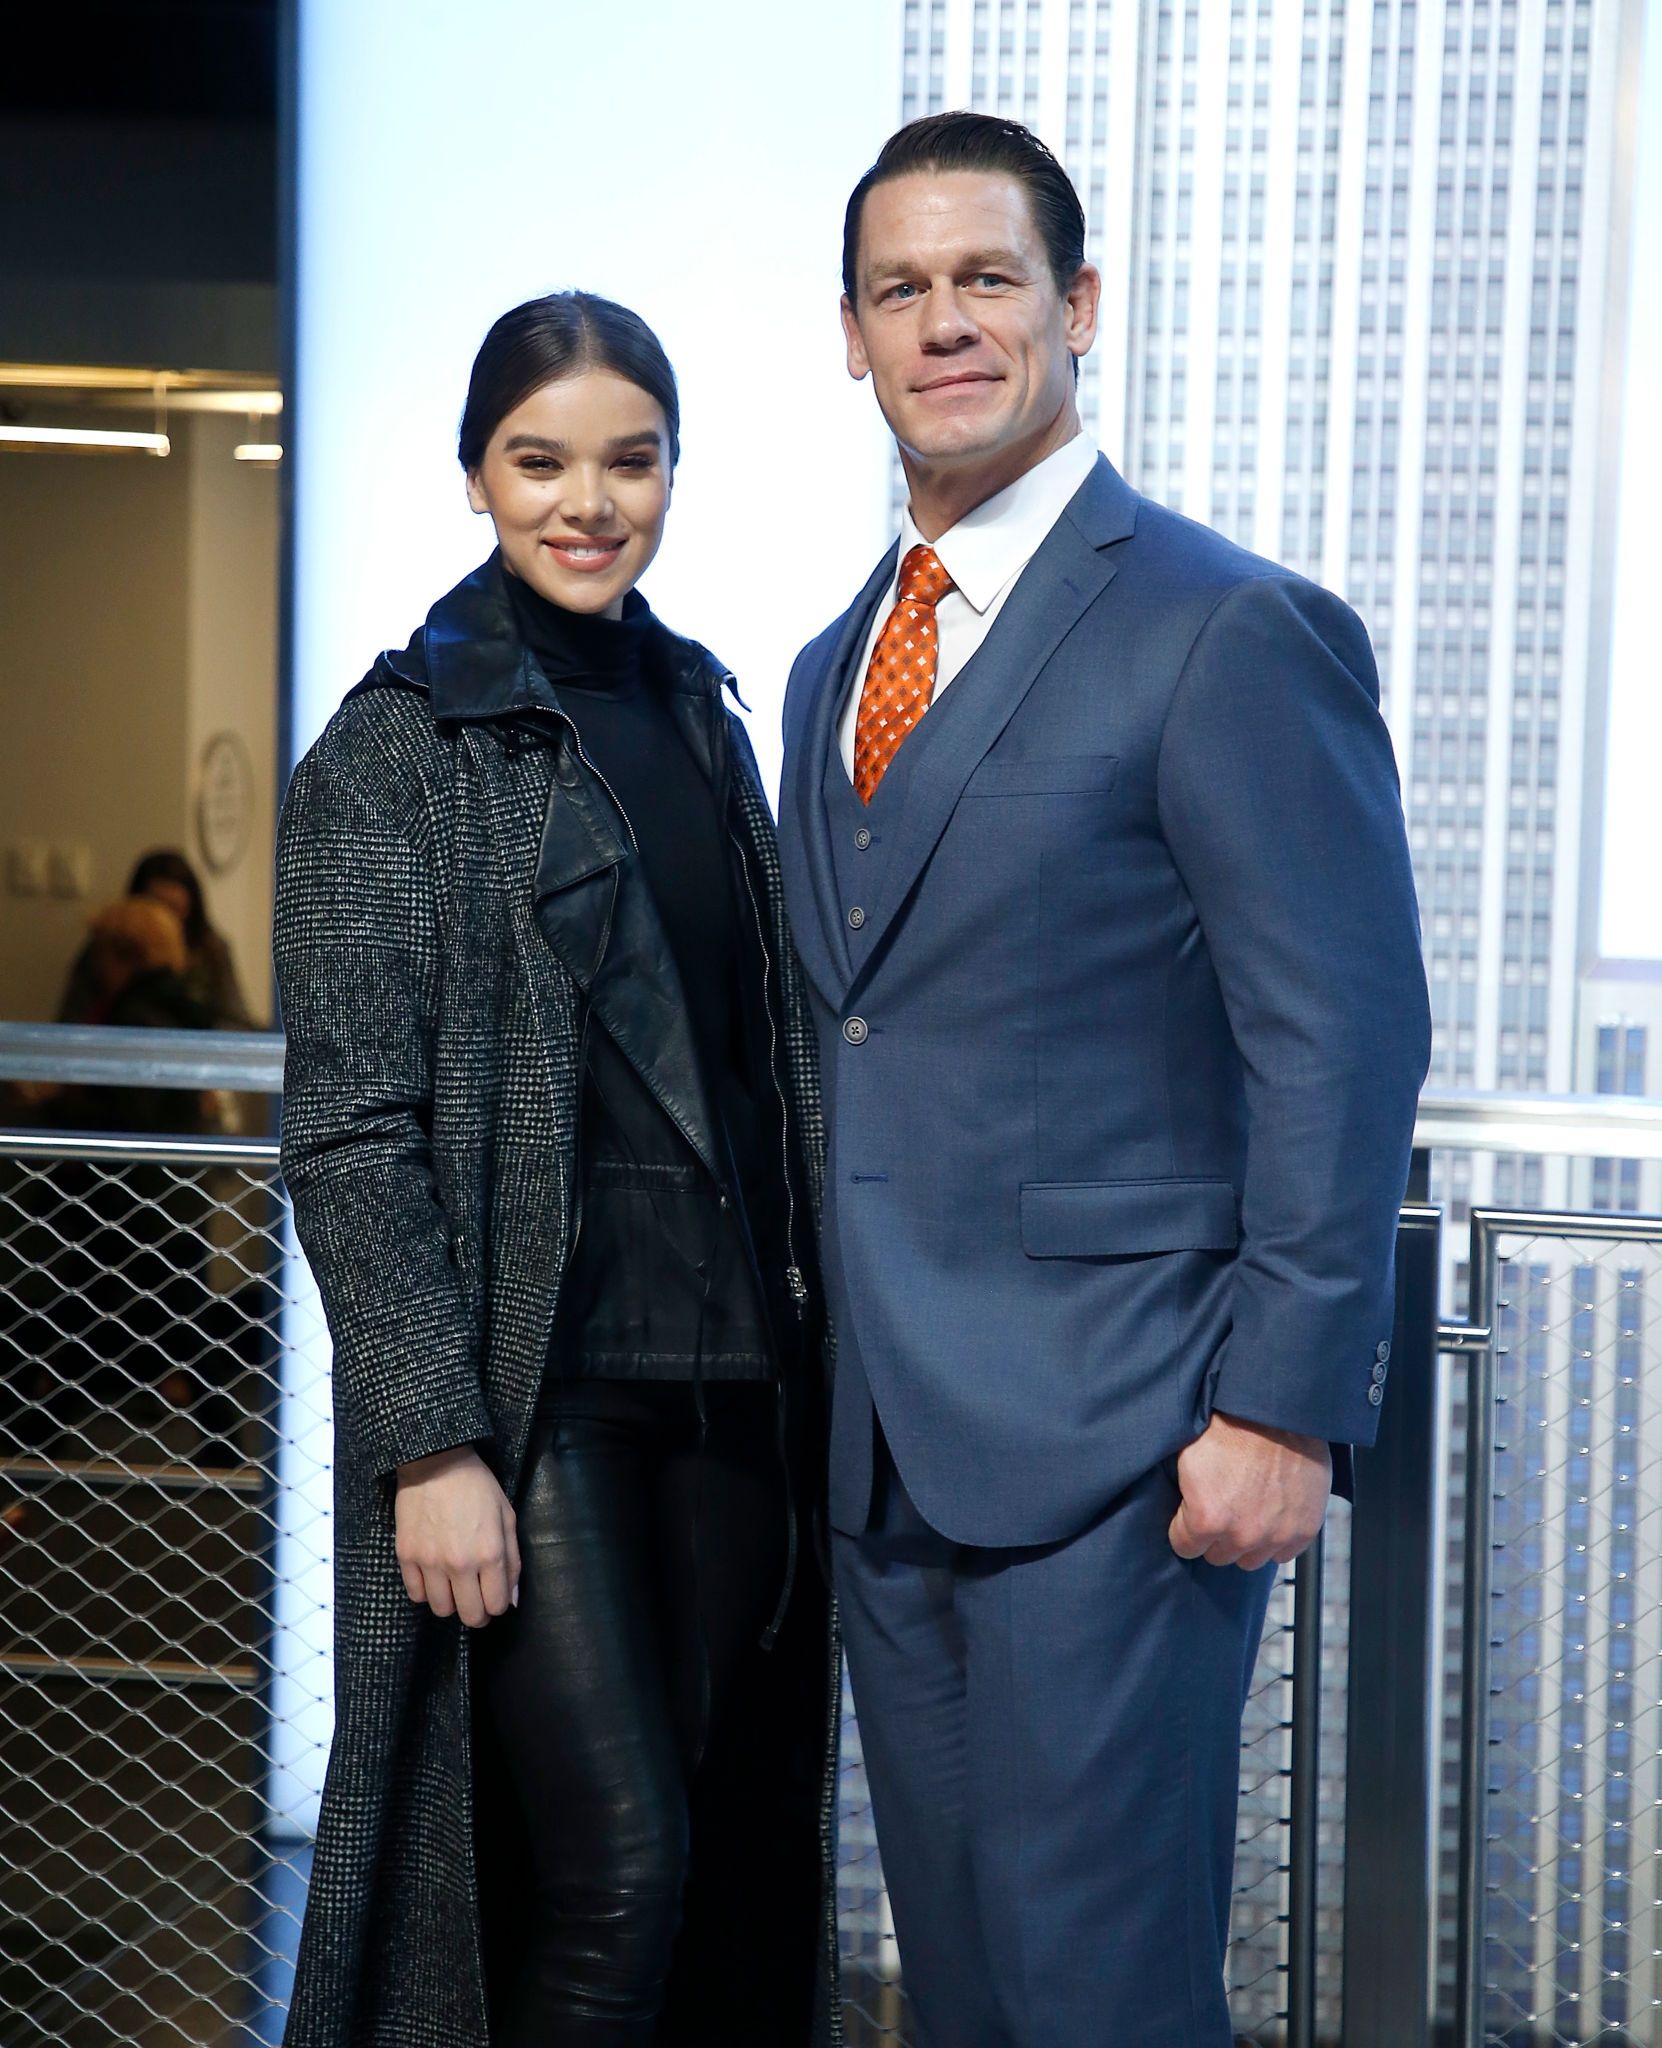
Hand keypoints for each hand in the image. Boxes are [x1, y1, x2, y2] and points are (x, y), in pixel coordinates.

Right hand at [394, 1445, 520, 1626]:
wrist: (436, 1463)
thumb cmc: (478, 1487)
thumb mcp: (507, 1517)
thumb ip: (512, 1561)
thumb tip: (511, 1599)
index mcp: (490, 1553)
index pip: (497, 1605)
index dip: (498, 1605)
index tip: (494, 1596)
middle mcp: (460, 1564)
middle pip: (469, 1615)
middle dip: (477, 1612)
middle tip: (476, 1599)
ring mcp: (430, 1562)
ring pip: (441, 1609)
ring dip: (451, 1602)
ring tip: (453, 1584)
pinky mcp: (406, 1556)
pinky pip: (416, 1594)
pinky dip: (426, 1591)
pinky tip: (433, 1575)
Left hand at [1167, 1409, 1330, 1569]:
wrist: (1275, 1410)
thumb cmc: (1227, 1427)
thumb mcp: (1185, 1458)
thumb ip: (1180, 1499)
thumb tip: (1175, 1513)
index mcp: (1207, 1518)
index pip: (1185, 1547)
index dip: (1185, 1527)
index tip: (1191, 1513)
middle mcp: (1242, 1534)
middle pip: (1218, 1556)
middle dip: (1215, 1535)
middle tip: (1221, 1506)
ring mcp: (1276, 1534)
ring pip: (1250, 1559)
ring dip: (1246, 1539)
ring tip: (1246, 1510)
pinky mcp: (1304, 1529)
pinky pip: (1283, 1553)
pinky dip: (1276, 1538)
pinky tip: (1269, 1514)